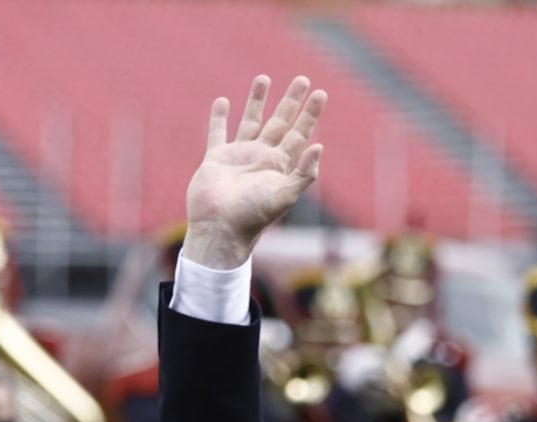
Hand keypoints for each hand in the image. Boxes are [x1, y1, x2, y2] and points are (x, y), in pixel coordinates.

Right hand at [181, 75, 327, 269]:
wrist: (220, 228)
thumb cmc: (253, 216)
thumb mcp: (285, 196)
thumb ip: (303, 173)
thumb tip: (320, 146)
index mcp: (280, 166)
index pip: (299, 134)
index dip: (310, 114)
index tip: (320, 94)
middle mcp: (261, 158)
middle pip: (280, 122)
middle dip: (291, 101)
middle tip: (303, 79)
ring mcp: (238, 156)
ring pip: (251, 121)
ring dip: (257, 100)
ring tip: (265, 78)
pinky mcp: (216, 158)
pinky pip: (218, 133)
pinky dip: (219, 118)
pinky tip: (222, 102)